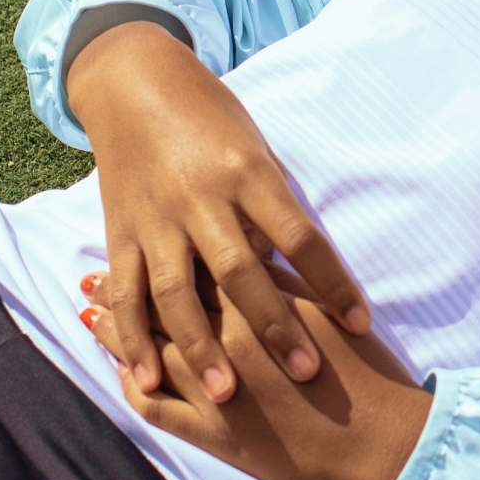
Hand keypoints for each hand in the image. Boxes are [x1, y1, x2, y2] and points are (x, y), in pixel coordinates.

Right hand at [68, 21, 370, 402]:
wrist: (136, 85)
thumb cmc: (212, 118)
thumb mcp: (255, 148)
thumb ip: (271, 207)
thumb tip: (294, 268)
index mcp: (249, 172)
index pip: (301, 235)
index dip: (333, 282)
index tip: (360, 323)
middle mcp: (202, 197)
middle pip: (243, 271)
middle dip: (275, 327)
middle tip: (306, 375)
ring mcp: (157, 219)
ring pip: (179, 293)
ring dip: (202, 347)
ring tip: (228, 393)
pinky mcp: (120, 233)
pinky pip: (127, 292)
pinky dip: (133, 339)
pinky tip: (146, 380)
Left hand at [83, 265, 430, 479]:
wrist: (377, 439)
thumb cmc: (361, 367)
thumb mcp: (322, 307)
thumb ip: (282, 276)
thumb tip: (249, 247)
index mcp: (255, 302)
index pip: (195, 267)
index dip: (165, 249)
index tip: (138, 228)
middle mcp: (226, 339)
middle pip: (163, 304)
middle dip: (124, 287)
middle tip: (91, 274)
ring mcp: (214, 386)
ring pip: (149, 350)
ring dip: (116, 333)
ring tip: (89, 313)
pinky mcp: (211, 431)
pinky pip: (154, 406)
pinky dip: (132, 386)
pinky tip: (119, 373)